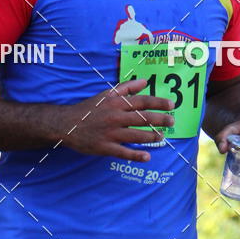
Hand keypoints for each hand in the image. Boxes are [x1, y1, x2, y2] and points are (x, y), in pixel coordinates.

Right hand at [59, 78, 174, 162]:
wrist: (67, 124)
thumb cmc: (89, 109)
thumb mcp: (106, 95)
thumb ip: (126, 87)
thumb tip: (144, 81)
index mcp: (117, 103)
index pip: (142, 101)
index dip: (159, 103)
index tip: (172, 106)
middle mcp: (116, 117)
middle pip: (143, 118)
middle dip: (161, 120)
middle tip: (172, 122)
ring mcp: (111, 133)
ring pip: (137, 135)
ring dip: (152, 137)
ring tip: (161, 137)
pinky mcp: (105, 147)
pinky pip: (124, 152)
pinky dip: (136, 155)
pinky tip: (147, 157)